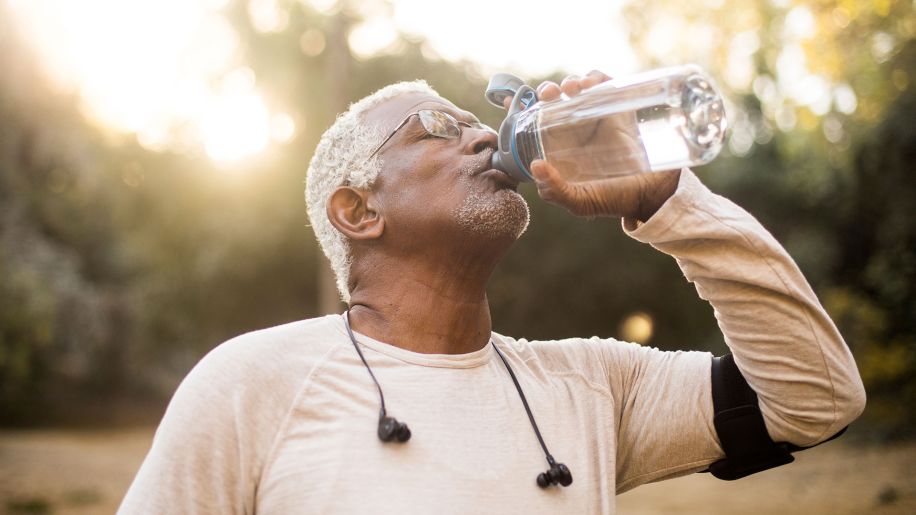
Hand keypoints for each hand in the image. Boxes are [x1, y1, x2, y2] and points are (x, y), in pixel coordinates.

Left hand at [506, 71, 680, 220]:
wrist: (652, 193)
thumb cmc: (613, 199)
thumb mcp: (580, 202)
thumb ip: (556, 191)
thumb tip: (536, 165)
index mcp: (559, 148)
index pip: (534, 123)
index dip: (520, 108)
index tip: (509, 100)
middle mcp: (575, 130)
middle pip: (554, 100)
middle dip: (546, 91)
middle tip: (548, 94)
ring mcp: (597, 117)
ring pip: (577, 88)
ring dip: (570, 82)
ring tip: (573, 89)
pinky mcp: (618, 108)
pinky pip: (604, 84)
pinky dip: (595, 77)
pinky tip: (591, 84)